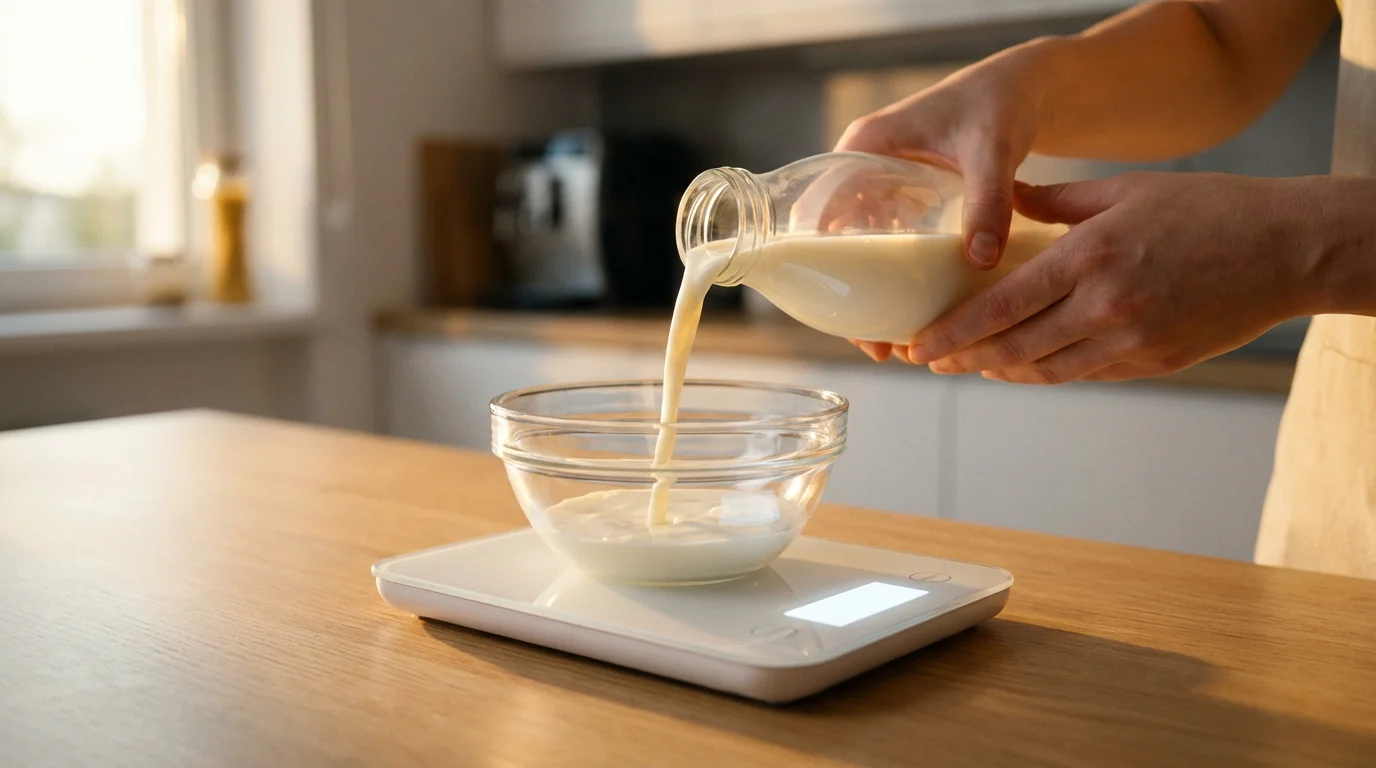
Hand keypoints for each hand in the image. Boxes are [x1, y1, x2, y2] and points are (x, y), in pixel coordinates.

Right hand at [834, 46, 1044, 362]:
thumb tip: (981, 260)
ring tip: (891, 345)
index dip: (819, 260)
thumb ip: (988, 201)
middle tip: (872, 345)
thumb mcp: (992, 151)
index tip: (835, 305)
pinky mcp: (906, 203)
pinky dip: (897, 281)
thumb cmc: (999, 105)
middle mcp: (862, 169)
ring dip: (872, 295)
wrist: (1022, 89)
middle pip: (835, 241)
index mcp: (862, 147)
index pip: (818, 207)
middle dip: (849, 295)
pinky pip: (888, 247)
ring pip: (861, 250)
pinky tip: (917, 316)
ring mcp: (882, 187)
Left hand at [907, 172, 1317, 383]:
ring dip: (1000, 370)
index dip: (952, 331)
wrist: (1286, 250)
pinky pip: (1083, 375)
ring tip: (970, 363)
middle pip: (1012, 347)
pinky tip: (1023, 365)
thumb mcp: (1125, 190)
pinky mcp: (1152, 362)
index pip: (1001, 306)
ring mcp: (1130, 342)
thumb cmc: (1206, 210)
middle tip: (929, 360)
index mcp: (1090, 257)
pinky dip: (1045, 372)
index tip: (918, 345)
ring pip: (1045, 370)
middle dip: (963, 358)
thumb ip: (1057, 203)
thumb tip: (1004, 202)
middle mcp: (1105, 307)